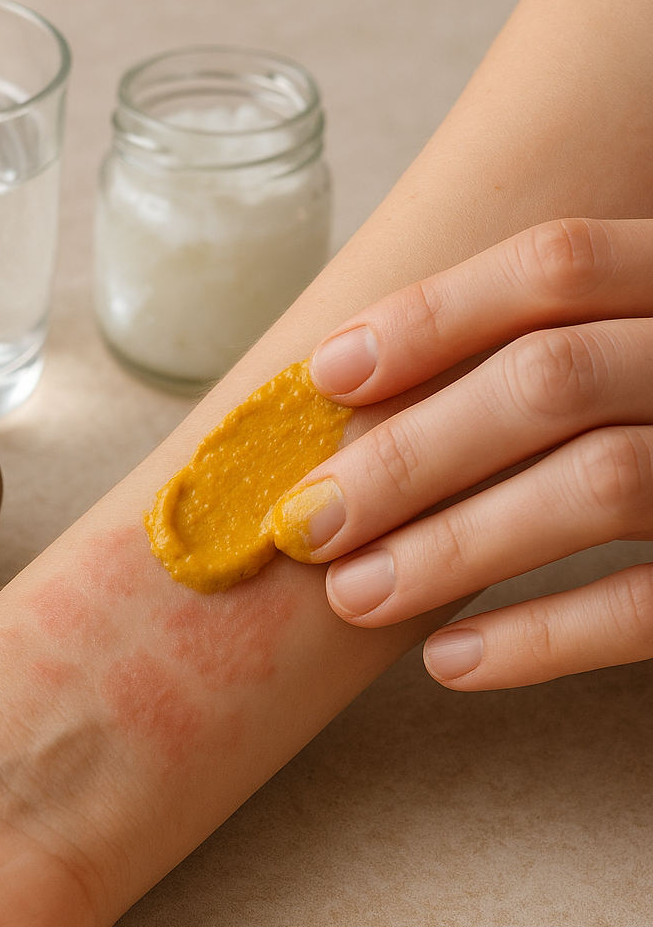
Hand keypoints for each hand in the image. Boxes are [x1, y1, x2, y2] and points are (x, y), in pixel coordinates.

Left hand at [274, 218, 652, 689]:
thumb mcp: (638, 349)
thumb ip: (554, 350)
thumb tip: (363, 389)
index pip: (555, 265)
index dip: (431, 315)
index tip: (326, 375)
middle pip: (551, 379)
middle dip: (410, 455)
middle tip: (306, 522)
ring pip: (599, 486)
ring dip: (450, 550)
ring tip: (352, 598)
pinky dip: (543, 637)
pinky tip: (449, 661)